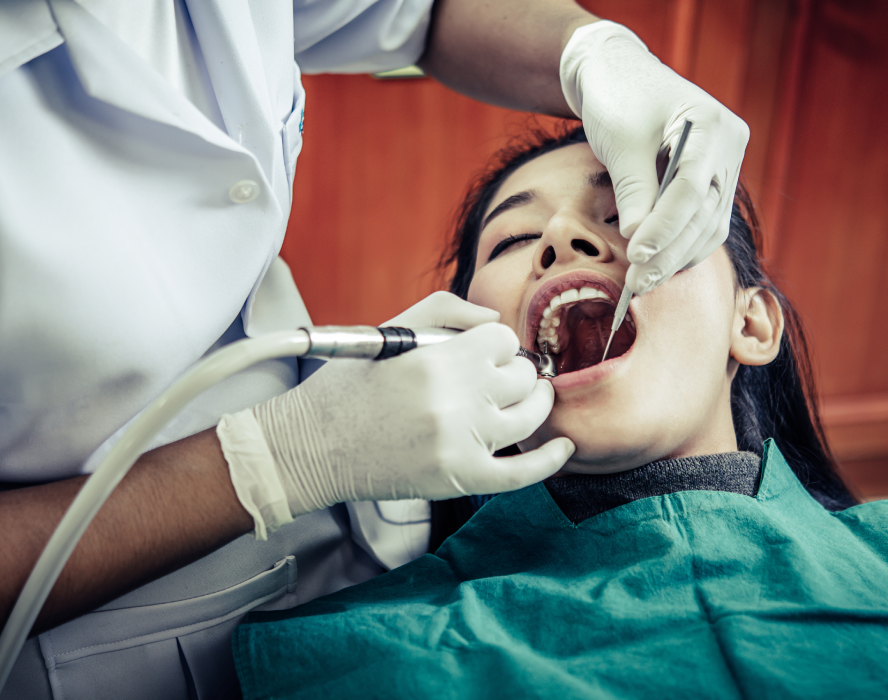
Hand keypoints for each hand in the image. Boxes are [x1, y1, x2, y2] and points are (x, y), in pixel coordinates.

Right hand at [219, 292, 573, 537]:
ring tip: (530, 400)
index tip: (484, 353)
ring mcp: (461, 444)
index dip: (497, 345)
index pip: (505, 342)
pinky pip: (521, 473)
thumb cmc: (349, 385)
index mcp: (439, 359)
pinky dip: (549, 461)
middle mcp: (456, 401)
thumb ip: (448, 311)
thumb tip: (497, 322)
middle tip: (501, 378)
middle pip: (523, 378)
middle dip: (516, 373)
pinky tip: (564, 448)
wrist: (312, 447)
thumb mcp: (392, 329)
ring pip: (530, 418)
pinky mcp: (460, 480)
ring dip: (536, 404)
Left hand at [561, 21, 749, 294]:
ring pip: (709, 226)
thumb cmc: (618, 99)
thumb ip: (634, 191)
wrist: (619, 74)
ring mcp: (725, 167)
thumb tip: (639, 243)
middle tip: (636, 284)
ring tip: (641, 283)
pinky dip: (681, 248)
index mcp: (713, 125)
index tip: (636, 255)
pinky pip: (703, 225)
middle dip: (669, 253)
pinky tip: (656, 267)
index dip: (665, 227)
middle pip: (705, 213)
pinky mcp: (712, 184)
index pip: (693, 188)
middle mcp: (728, 147)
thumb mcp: (621, 142)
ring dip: (676, 258)